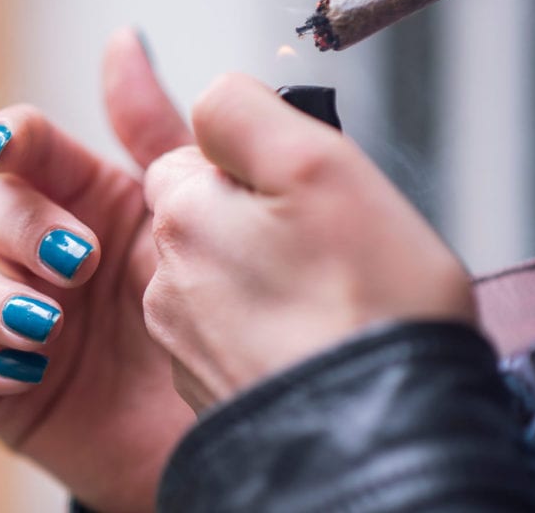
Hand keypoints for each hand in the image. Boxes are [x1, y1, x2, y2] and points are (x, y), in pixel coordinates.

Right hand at [0, 29, 193, 511]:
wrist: (234, 428)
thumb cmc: (214, 315)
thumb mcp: (189, 213)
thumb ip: (153, 129)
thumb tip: (122, 41)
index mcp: (82, 203)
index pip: (22, 150)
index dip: (9, 140)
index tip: (11, 145)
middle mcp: (40, 257)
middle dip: (22, 228)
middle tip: (82, 261)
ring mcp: (14, 320)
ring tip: (50, 324)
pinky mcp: (1, 386)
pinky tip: (29, 368)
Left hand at [143, 73, 475, 411]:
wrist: (371, 435)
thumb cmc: (362, 305)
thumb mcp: (316, 164)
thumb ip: (243, 113)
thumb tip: (209, 99)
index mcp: (181, 214)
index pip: (190, 154)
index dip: (249, 165)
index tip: (294, 188)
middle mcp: (163, 278)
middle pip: (202, 215)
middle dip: (253, 220)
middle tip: (321, 244)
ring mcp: (182, 337)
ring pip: (217, 274)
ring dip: (260, 274)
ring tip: (322, 297)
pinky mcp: (203, 385)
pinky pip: (230, 331)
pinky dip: (264, 328)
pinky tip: (308, 338)